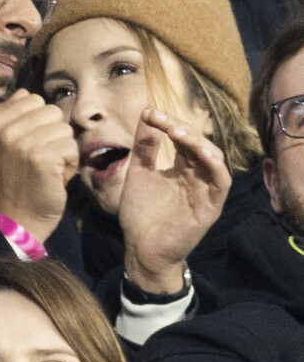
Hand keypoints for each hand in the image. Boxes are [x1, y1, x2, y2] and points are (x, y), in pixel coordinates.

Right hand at [0, 89, 78, 242]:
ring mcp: (23, 144)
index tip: (31, 144)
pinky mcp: (42, 158)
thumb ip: (8, 116)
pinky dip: (70, 163)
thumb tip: (24, 92)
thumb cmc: (14, 181)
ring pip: (64, 129)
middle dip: (54, 135)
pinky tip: (56, 177)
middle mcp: (5, 131)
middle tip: (42, 158)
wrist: (16, 219)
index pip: (32, 99)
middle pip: (51, 112)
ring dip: (63, 151)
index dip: (40, 122)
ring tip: (49, 168)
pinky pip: (71, 147)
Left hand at [120, 108, 230, 293]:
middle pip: (198, 143)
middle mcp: (196, 176)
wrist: (140, 248)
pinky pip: (221, 182)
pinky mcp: (211, 207)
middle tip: (162, 120)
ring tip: (177, 132)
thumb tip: (147, 113)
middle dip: (181, 128)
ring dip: (198, 142)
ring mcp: (205, 191)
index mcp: (181, 168)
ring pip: (213, 158)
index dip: (168, 123)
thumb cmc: (140, 213)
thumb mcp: (139, 173)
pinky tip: (202, 153)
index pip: (182, 138)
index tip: (150, 113)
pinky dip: (215, 166)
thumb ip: (144, 147)